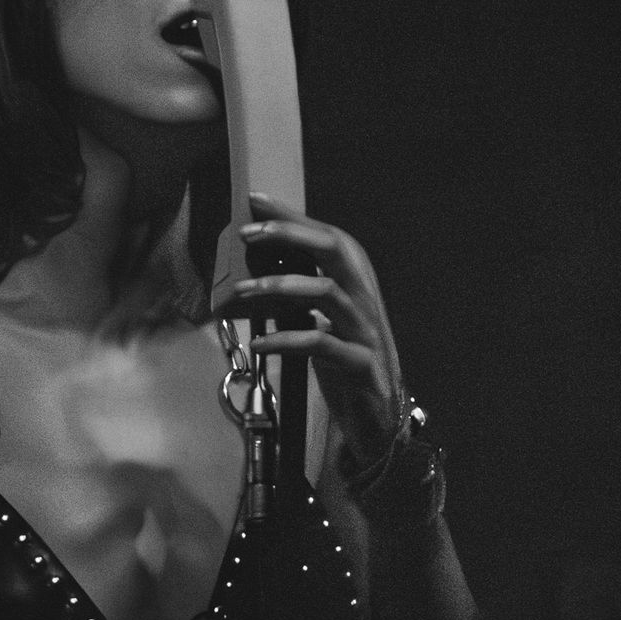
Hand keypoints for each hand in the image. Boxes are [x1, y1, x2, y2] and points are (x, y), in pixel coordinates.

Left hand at [225, 191, 405, 467]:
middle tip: (247, 234)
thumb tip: (253, 269)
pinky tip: (259, 343)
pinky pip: (322, 344)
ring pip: (327, 292)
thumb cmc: (343, 364)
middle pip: (335, 249)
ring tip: (241, 292)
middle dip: (290, 234)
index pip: (328, 236)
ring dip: (279, 285)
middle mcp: (365, 300)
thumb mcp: (320, 323)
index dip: (293, 216)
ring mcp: (367, 332)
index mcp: (356, 284)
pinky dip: (286, 340)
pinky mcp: (362, 366)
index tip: (255, 199)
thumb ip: (297, 295)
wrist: (379, 421)